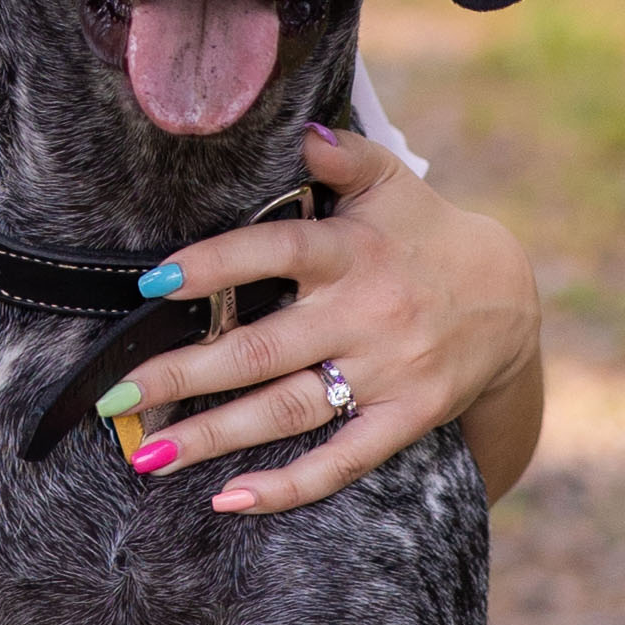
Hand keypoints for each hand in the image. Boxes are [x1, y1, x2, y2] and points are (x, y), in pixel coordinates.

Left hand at [99, 129, 542, 515]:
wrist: (509, 303)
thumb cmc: (424, 234)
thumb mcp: (391, 183)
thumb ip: (342, 154)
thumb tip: (297, 126)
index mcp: (352, 251)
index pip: (276, 252)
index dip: (214, 266)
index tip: (150, 283)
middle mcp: (366, 314)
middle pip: (261, 349)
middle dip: (183, 373)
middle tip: (115, 394)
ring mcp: (386, 373)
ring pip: (287, 411)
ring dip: (213, 436)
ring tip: (148, 454)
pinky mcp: (405, 419)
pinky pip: (342, 461)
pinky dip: (288, 486)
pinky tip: (230, 498)